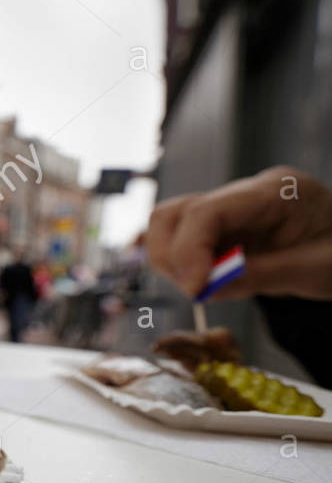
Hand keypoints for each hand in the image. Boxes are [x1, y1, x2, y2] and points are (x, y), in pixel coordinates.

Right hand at [146, 166, 331, 300]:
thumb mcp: (315, 270)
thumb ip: (261, 276)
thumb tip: (205, 288)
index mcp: (275, 191)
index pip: (207, 211)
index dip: (189, 251)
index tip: (194, 289)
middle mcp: (244, 192)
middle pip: (174, 213)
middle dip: (174, 257)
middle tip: (198, 291)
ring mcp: (228, 208)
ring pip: (167, 225)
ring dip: (171, 261)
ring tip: (202, 287)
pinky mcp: (219, 228)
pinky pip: (178, 238)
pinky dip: (177, 262)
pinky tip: (199, 280)